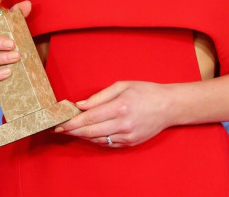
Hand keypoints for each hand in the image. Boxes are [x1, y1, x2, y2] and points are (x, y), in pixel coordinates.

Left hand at [55, 81, 173, 147]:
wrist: (168, 106)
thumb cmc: (145, 91)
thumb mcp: (122, 85)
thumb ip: (100, 96)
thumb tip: (81, 105)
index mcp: (120, 107)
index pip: (89, 118)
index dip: (72, 122)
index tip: (60, 123)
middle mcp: (123, 124)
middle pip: (90, 132)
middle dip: (73, 131)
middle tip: (60, 129)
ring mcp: (127, 136)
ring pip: (98, 140)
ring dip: (83, 136)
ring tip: (71, 131)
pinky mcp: (130, 143)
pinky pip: (108, 144)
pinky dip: (96, 139)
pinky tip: (89, 134)